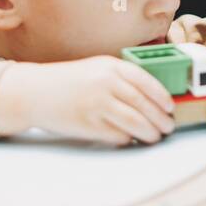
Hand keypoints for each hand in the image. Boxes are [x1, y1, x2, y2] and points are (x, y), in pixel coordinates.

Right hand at [0, 56, 175, 145]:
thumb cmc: (69, 81)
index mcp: (110, 66)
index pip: (145, 81)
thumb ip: (122, 78)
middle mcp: (105, 84)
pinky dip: (128, 138)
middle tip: (168, 127)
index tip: (170, 107)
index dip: (162, 96)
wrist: (35, 91)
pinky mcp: (88, 125)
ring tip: (155, 136)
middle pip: (143, 105)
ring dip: (149, 132)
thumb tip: (153, 98)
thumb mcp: (97, 68)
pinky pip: (117, 135)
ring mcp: (96, 105)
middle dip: (160, 119)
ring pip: (134, 122)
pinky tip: (131, 138)